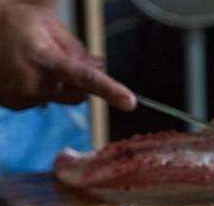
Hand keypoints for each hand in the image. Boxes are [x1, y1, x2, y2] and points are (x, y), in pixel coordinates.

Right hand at [0, 1, 135, 109]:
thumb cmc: (8, 21)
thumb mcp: (44, 21)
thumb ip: (75, 47)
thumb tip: (99, 66)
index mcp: (42, 56)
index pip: (84, 76)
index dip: (110, 90)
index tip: (130, 102)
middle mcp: (33, 81)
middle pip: (80, 91)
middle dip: (78, 79)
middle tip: (58, 55)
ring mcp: (23, 96)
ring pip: (63, 96)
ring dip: (58, 82)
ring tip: (34, 59)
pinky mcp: (15, 104)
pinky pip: (44, 100)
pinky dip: (43, 88)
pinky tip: (24, 70)